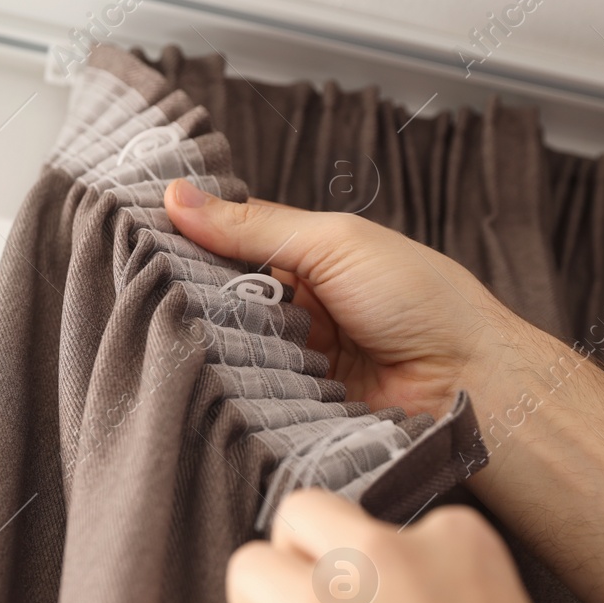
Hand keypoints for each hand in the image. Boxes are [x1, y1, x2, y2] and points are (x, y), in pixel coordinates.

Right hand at [166, 179, 538, 417]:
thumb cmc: (420, 300)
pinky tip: (204, 379)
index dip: (184, 243)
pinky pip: (246, 395)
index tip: (133, 240)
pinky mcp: (292, 407)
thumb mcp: (333, 243)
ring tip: (171, 336)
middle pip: (219, 301)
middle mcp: (295, 308)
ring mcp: (292, 359)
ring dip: (210, 346)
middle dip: (190, 300)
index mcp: (306, 258)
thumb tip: (177, 196)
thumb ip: (254, 226)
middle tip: (145, 294)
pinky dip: (230, 387)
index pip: (226, 247)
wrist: (470, 382)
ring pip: (226, 350)